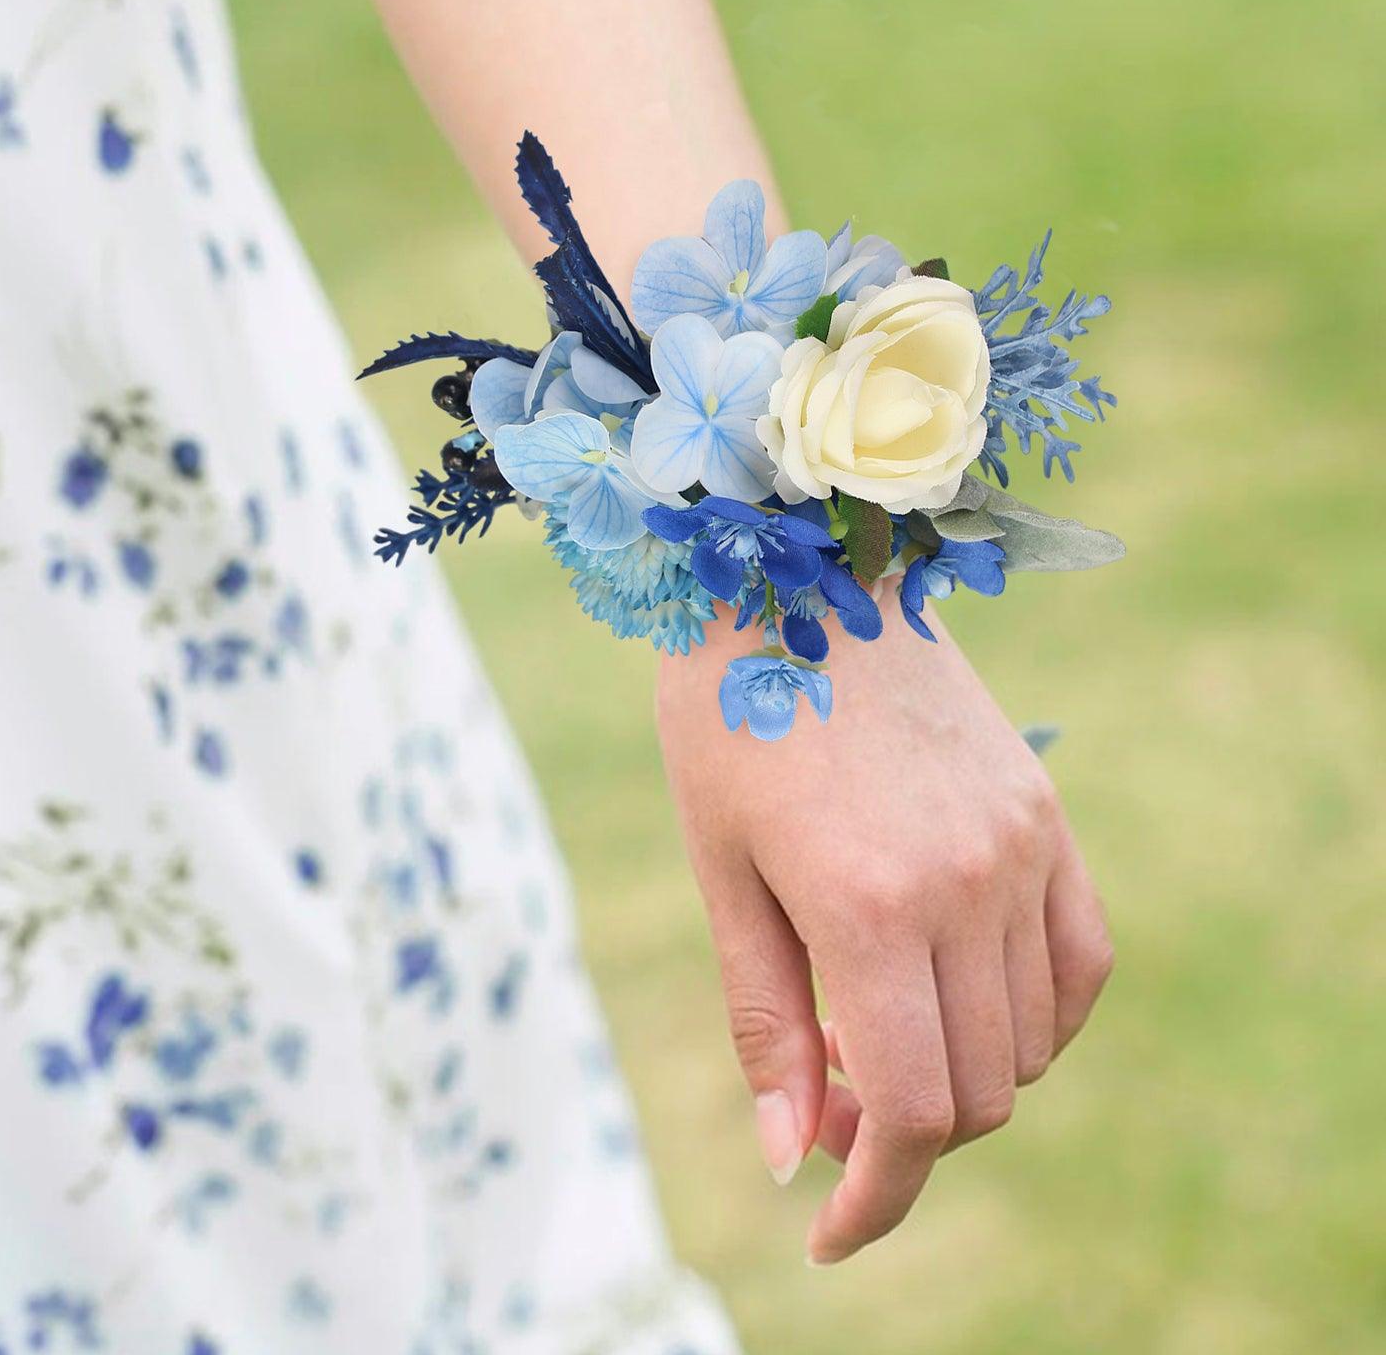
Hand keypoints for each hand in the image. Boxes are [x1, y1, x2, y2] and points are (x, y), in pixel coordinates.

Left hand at [656, 594, 1112, 1265]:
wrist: (795, 572)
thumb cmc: (728, 717)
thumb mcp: (720, 868)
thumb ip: (765, 1020)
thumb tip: (795, 1156)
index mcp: (867, 907)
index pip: (914, 1115)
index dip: (878, 1199)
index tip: (831, 1230)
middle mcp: (964, 884)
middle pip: (978, 1091)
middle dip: (905, 1137)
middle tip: (829, 1097)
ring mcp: (1020, 846)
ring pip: (1033, 1040)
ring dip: (967, 1077)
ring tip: (881, 1029)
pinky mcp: (1045, 814)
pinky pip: (1082, 961)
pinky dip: (1037, 1014)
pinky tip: (965, 994)